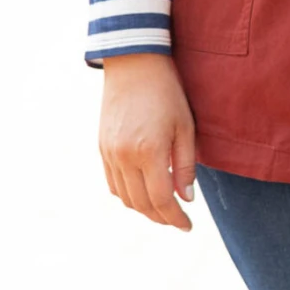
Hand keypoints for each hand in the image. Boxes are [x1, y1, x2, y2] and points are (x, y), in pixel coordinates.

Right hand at [99, 52, 197, 230]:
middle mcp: (124, 156)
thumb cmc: (166, 93)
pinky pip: (112, 183)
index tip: (187, 226)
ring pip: (124, 197)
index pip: (161, 200)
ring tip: (163, 209)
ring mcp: (109, 153)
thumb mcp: (185, 128)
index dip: (175, 218)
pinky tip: (143, 193)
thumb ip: (184, 166)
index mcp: (148, 151)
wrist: (133, 63)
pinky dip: (128, 195)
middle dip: (161, 217)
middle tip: (178, 221)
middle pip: (141, 203)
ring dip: (144, 209)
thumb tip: (185, 199)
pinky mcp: (101, 147)